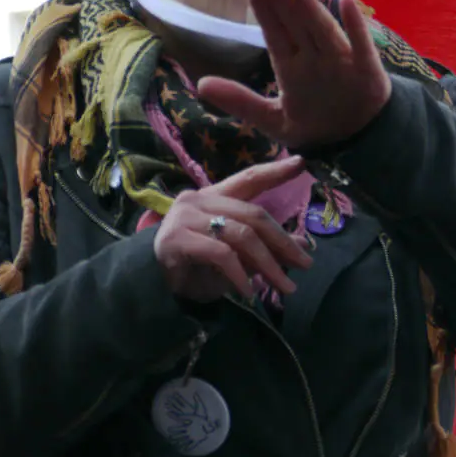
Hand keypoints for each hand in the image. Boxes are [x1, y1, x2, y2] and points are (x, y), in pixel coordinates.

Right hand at [153, 156, 314, 302]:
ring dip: (268, 264)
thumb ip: (262, 246)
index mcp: (215, 196)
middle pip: (254, 215)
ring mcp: (186, 217)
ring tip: (283, 286)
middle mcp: (199, 200)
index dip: (274, 171)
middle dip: (283, 242)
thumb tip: (301, 246)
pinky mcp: (177, 238)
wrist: (151, 283)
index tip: (301, 163)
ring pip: (241, 235)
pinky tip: (249, 293)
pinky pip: (221, 254)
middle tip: (304, 265)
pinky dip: (240, 275)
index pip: (249, 178)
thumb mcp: (236, 255)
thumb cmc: (195, 266)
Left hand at [197, 0, 392, 150]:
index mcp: (290, 67)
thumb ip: (241, 102)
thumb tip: (201, 85)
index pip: (274, 32)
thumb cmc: (316, 127)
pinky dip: (356, 25)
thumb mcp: (273, 120)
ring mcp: (340, 61)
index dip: (264, 8)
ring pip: (322, 29)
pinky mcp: (366, 70)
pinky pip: (361, 45)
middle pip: (296, 23)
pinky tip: (349, 1)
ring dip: (312, 6)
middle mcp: (313, 58)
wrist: (357, 144)